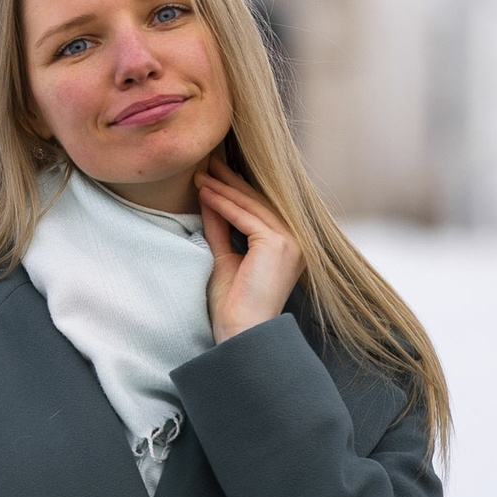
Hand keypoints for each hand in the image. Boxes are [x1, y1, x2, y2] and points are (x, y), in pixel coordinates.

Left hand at [196, 162, 303, 341]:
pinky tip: (203, 192)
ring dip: (223, 188)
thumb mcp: (225, 257)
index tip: (212, 173)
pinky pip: (245, 217)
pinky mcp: (278, 244)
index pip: (260, 209)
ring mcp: (291, 242)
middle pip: (258, 202)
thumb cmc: (233, 305)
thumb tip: (209, 196)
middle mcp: (297, 241)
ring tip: (199, 174)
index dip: (236, 190)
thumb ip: (221, 228)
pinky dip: (222, 203)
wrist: (240, 334)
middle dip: (230, 181)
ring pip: (251, 206)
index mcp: (289, 246)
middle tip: (207, 162)